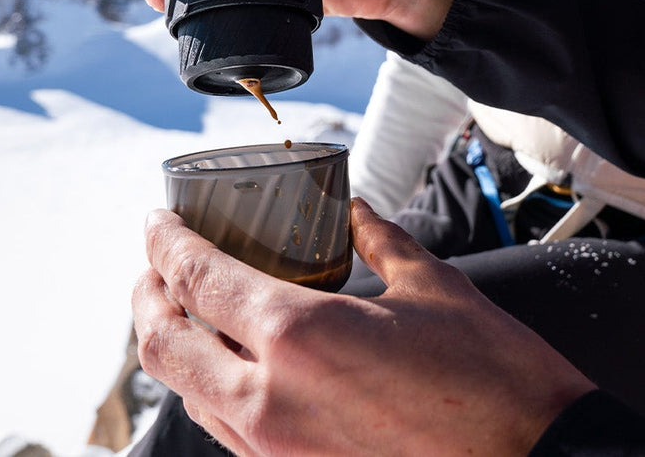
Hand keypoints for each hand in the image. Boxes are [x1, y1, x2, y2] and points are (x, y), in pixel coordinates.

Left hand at [131, 198, 597, 456]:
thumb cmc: (495, 384)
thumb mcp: (435, 288)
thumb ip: (380, 240)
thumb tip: (355, 211)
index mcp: (298, 336)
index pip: (196, 278)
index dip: (165, 243)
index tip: (159, 221)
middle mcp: (268, 399)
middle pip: (163, 343)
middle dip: (149, 296)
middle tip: (157, 265)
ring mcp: (274, 450)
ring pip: (186, 392)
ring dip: (174, 345)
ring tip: (187, 311)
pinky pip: (225, 428)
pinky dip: (212, 388)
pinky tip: (235, 366)